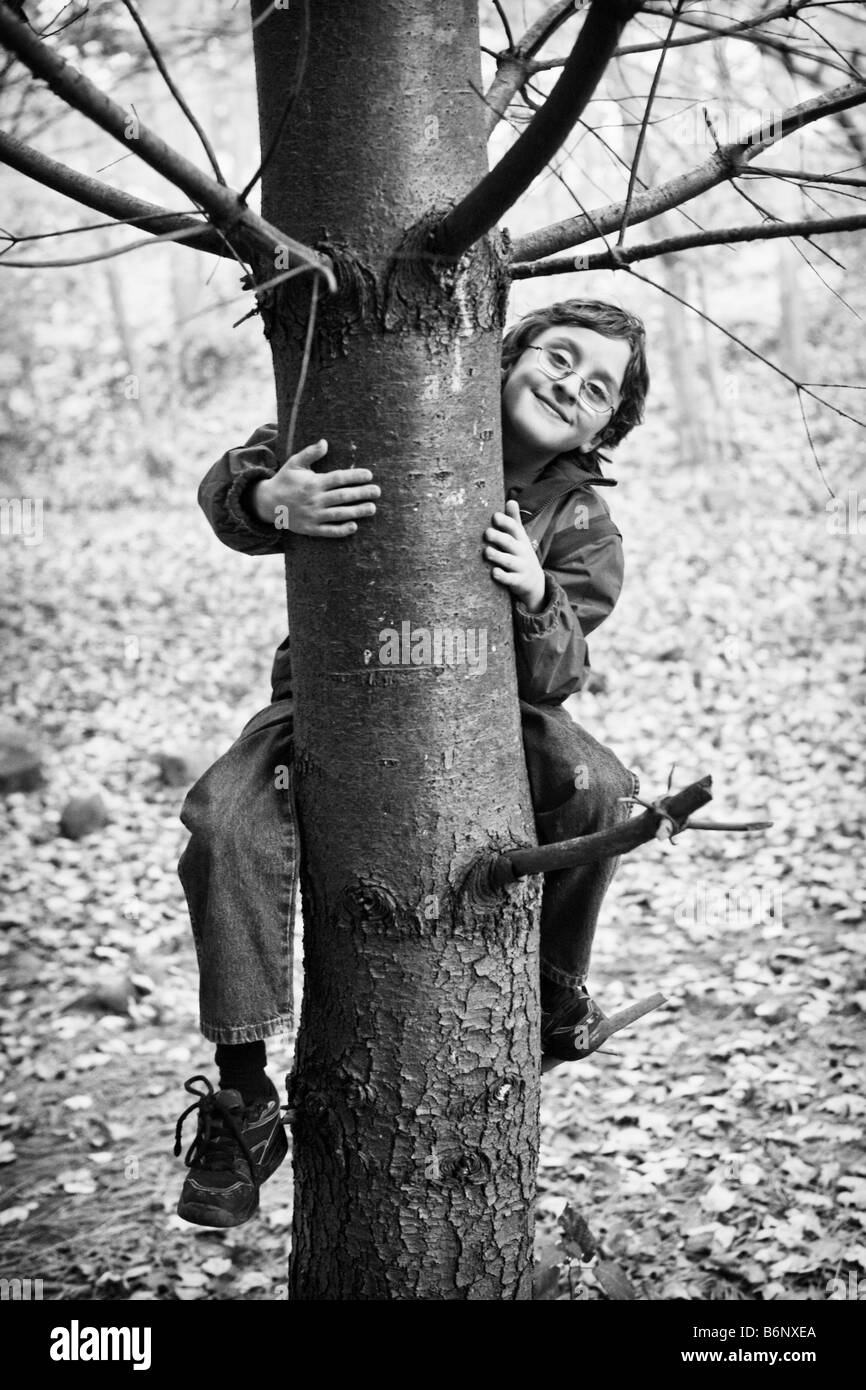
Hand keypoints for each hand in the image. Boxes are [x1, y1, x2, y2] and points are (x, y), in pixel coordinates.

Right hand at [250, 438, 379, 537]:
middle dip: (362, 493)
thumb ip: (310, 453)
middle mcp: (314, 500)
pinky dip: (341, 530)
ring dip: (357, 511)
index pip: (338, 478)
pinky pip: (329, 531)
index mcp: (313, 483)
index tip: (369, 475)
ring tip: (372, 508)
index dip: (355, 476)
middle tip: (377, 491)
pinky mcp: (311, 528)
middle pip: (343, 496)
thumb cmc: (285, 480)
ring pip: (339, 514)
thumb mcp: (294, 463)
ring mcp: (313, 515)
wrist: (267, 504)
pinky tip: (354, 526)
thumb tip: (325, 442)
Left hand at [484, 499, 545, 611]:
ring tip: (486, 552)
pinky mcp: (518, 581)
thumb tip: (511, 500)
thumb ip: (514, 520)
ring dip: (498, 556)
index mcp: (520, 539)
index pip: (515, 528)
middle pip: (510, 543)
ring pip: (509, 561)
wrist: (535, 582)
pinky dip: (502, 576)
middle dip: (499, 538)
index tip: (495, 516)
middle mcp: (522, 552)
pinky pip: (510, 579)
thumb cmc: (521, 554)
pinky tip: (493, 572)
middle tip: (487, 533)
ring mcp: (520, 567)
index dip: (506, 522)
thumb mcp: (520, 538)